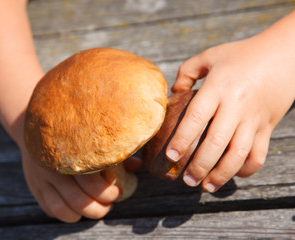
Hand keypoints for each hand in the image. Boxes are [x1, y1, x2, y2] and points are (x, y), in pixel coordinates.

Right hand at [20, 146, 141, 222]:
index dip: (108, 192)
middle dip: (99, 207)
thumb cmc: (72, 134)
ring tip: (95, 209)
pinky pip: (49, 208)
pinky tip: (76, 209)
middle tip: (108, 204)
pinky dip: (65, 214)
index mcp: (71, 152)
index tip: (117, 192)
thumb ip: (113, 153)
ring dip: (82, 214)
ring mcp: (41, 177)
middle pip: (78, 199)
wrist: (34, 125)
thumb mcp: (91, 138)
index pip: (92, 181)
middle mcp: (54, 166)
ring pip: (61, 208)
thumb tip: (137, 166)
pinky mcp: (35, 186)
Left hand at [166, 35, 294, 192]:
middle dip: (199, 166)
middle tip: (186, 180)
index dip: (182, 139)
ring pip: (238, 154)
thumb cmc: (242, 55)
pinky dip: (245, 169)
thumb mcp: (211, 55)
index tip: (170, 156)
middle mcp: (236, 105)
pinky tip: (231, 174)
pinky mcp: (267, 127)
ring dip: (221, 174)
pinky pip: (258, 154)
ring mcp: (254, 119)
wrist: (284, 54)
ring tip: (205, 186)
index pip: (196, 118)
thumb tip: (174, 93)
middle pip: (216, 143)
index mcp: (219, 87)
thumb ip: (187, 71)